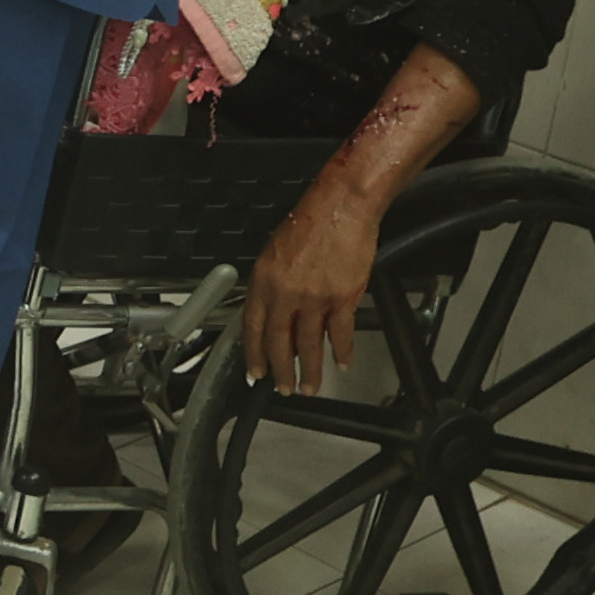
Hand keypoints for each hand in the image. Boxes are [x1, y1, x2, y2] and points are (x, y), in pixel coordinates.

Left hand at [242, 186, 383, 392]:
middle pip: (278, 341)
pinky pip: (340, 333)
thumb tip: (271, 310)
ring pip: (308, 344)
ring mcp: (315, 297)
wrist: (342, 206)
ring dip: (309, 370)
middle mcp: (286, 292)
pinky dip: (341, 351)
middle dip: (279, 370)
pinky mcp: (342, 297)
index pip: (252, 326)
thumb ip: (271, 283)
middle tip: (282, 388)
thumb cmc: (311, 221)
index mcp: (264, 279)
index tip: (255, 372)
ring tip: (309, 386)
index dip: (253, 354)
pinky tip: (341, 363)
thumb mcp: (275, 251)